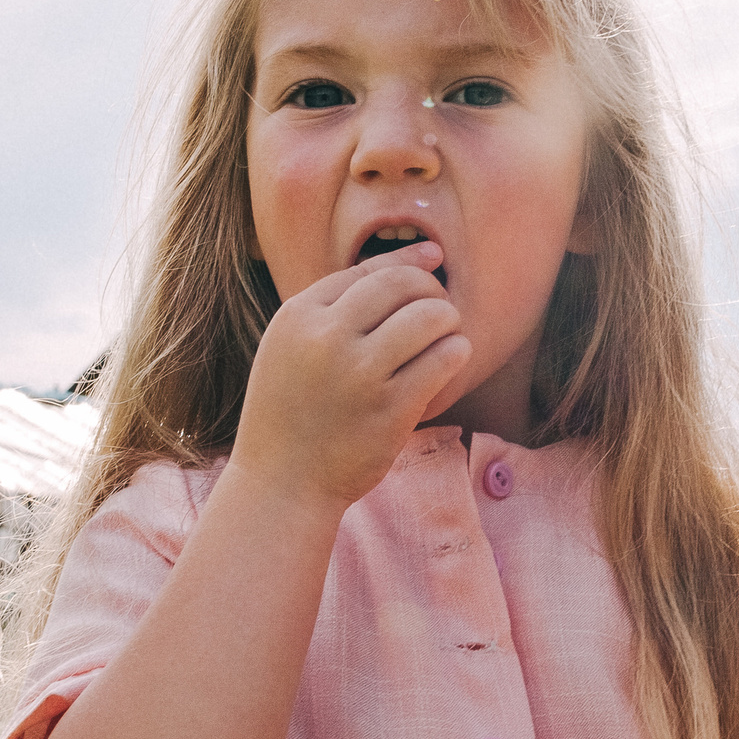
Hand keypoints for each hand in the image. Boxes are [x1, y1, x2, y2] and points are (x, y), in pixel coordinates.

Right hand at [231, 243, 469, 508]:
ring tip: (446, 335)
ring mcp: (359, 375)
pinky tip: (450, 361)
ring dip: (448, 320)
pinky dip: (456, 353)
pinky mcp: (390, 410)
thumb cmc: (294, 410)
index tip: (434, 261)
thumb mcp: (293, 346)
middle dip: (431, 290)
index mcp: (298, 316)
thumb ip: (340, 305)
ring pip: (430, 316)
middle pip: (402, 284)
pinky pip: (444, 359)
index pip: (368, 269)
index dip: (408, 262)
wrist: (282, 483)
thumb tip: (424, 255)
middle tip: (438, 310)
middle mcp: (326, 338)